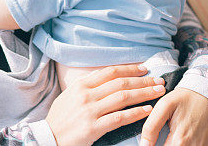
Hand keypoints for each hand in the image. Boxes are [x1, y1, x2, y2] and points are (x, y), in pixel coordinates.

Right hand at [46, 64, 166, 145]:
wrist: (47, 138)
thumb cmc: (60, 118)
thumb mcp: (70, 95)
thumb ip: (87, 86)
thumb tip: (107, 77)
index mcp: (81, 84)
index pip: (111, 71)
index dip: (130, 68)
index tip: (145, 68)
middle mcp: (86, 94)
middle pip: (121, 83)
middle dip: (143, 81)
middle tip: (159, 80)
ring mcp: (90, 111)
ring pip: (123, 98)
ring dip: (144, 94)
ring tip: (158, 92)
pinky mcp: (93, 128)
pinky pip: (119, 118)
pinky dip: (135, 113)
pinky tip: (147, 110)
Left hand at [140, 87, 207, 145]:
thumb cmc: (189, 98)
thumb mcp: (165, 105)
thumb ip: (151, 127)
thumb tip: (143, 144)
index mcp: (180, 140)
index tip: (154, 142)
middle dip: (167, 144)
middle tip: (168, 136)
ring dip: (178, 145)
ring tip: (178, 136)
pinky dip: (191, 144)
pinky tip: (190, 137)